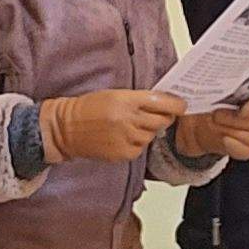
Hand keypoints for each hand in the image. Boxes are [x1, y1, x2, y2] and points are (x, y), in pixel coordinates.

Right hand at [40, 89, 183, 164]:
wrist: (66, 128)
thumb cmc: (89, 108)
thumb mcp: (114, 94)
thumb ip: (139, 99)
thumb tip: (164, 103)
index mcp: (127, 100)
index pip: (162, 102)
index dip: (176, 105)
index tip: (182, 105)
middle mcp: (129, 119)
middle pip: (162, 120)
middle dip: (164, 118)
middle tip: (158, 116)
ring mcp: (126, 138)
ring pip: (151, 135)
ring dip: (147, 131)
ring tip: (130, 126)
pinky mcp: (123, 153)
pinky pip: (140, 148)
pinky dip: (137, 144)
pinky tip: (123, 138)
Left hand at [175, 92, 248, 159]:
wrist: (198, 125)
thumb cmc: (207, 104)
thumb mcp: (208, 93)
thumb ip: (212, 90)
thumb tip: (197, 92)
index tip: (240, 109)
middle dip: (233, 119)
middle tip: (215, 114)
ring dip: (229, 131)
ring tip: (214, 123)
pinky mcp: (246, 150)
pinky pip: (244, 151)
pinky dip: (233, 146)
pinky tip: (224, 140)